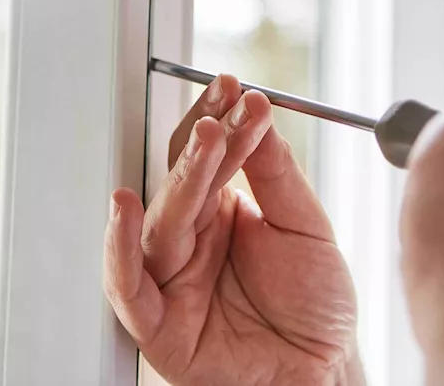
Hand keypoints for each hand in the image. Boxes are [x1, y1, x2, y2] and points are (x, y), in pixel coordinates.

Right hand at [103, 75, 360, 385]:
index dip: (218, 120)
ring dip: (180, 177)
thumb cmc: (315, 305)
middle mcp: (191, 239)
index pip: (208, 156)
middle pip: (182, 180)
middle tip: (224, 106)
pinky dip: (119, 248)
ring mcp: (171, 278)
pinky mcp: (157, 323)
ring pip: (161, 221)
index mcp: (221, 211)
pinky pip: (128, 285)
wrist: (324, 372)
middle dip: (203, 141)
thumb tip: (258, 111)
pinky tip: (123, 207)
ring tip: (203, 139)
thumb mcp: (307, 227)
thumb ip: (277, 174)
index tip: (235, 87)